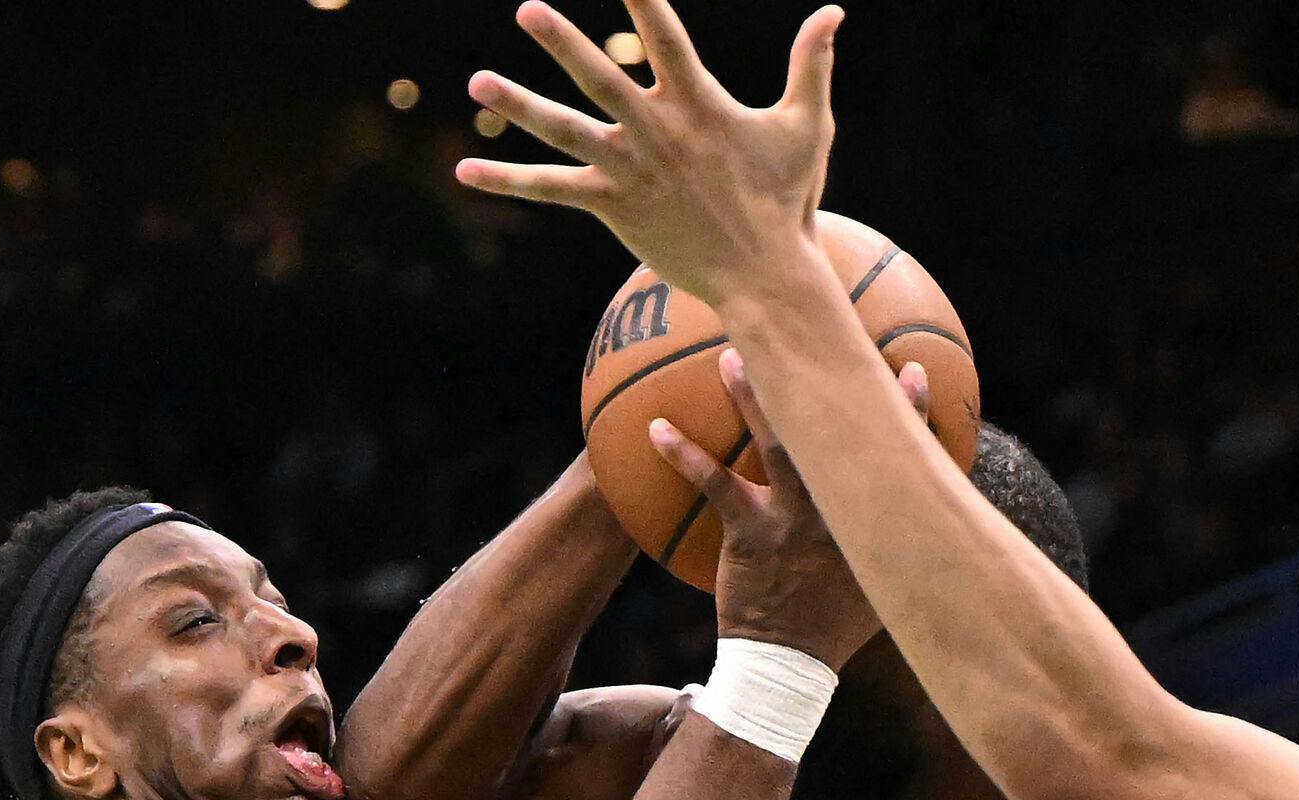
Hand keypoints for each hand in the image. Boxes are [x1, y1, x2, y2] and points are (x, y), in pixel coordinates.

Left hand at [455, 0, 842, 308]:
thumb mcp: (808, 126)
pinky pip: (550, 191)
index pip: (665, 33)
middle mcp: (657, 131)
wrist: (764, 273)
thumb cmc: (787, 200)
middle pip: (599, 74)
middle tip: (526, 8)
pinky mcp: (612, 206)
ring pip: (563, 130)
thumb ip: (812, 63)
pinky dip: (507, 181)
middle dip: (560, 40)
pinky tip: (464, 172)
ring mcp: (630, 169)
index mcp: (699, 103)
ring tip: (476, 81)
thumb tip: (834, 10)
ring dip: (517, 105)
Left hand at [651, 351, 930, 666]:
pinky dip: (683, 454)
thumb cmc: (833, 625)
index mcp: (876, 522)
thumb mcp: (881, 587)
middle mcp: (841, 512)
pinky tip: (655, 429)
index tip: (914, 371)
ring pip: (778, 444)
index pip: (903, 458)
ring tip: (731, 355)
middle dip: (833, 381)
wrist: (789, 668)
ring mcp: (795, 520)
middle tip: (818, 331)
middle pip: (840, 433)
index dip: (910, 413)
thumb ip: (895, 547)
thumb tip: (913, 521)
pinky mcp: (750, 534)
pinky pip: (714, 483)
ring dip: (754, 397)